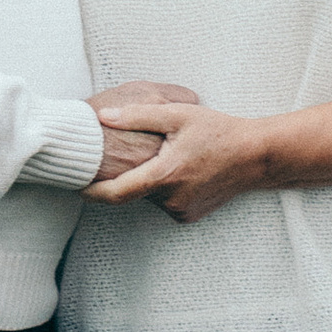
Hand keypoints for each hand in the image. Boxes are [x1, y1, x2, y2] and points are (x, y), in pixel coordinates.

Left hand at [84, 94, 264, 223]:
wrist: (255, 156)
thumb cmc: (218, 131)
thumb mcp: (178, 115)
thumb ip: (138, 116)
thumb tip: (103, 117)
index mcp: (165, 175)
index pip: (117, 193)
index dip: (93, 192)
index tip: (76, 187)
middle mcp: (171, 199)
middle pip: (134, 190)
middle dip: (128, 175)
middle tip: (128, 155)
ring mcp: (181, 211)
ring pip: (150, 197)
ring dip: (149, 180)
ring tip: (165, 157)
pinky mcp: (189, 216)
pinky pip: (165, 203)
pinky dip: (164, 189)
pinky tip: (180, 170)